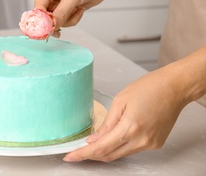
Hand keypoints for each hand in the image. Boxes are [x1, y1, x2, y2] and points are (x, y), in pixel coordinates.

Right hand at [34, 0, 113, 31]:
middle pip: (46, 18)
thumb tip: (51, 27)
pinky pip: (65, 22)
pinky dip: (73, 19)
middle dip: (58, 20)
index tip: (49, 30)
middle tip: (68, 18)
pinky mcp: (66, 9)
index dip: (42, 21)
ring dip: (68, 19)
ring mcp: (57, 4)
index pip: (38, 9)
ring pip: (56, 22)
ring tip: (78, 8)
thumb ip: (61, 13)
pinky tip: (80, 9)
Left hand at [63, 67, 187, 161]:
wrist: (174, 88)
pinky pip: (132, 149)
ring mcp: (149, 144)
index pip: (100, 148)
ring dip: (104, 151)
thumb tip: (93, 139)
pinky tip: (112, 138)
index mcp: (130, 127)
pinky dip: (119, 146)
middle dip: (90, 156)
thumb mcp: (120, 101)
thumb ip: (106, 123)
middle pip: (109, 155)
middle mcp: (141, 140)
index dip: (83, 154)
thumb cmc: (149, 88)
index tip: (70, 156)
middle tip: (76, 152)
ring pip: (120, 154)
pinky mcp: (155, 144)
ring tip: (91, 144)